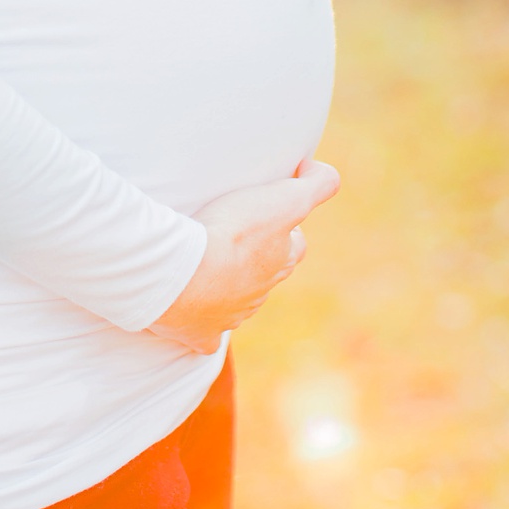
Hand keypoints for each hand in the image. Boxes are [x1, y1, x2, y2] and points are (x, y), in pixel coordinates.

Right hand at [150, 158, 340, 354]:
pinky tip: (194, 317)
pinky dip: (204, 328)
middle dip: (257, 258)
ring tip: (206, 265)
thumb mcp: (285, 198)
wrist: (185, 273)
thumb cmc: (233, 233)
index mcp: (282, 262)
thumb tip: (323, 171)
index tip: (267, 213)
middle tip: (234, 236)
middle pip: (267, 275)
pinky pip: (207, 336)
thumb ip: (316, 185)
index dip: (286, 229)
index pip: (296, 245)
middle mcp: (261, 293)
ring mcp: (231, 316)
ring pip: (237, 302)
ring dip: (227, 286)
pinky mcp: (201, 333)